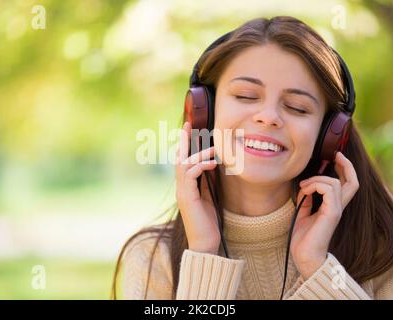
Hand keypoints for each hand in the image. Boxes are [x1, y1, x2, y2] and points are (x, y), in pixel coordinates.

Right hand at [175, 121, 220, 254]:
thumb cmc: (208, 221)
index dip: (184, 145)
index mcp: (186, 186)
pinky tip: (213, 164)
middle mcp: (181, 187)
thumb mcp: (210, 196)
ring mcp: (182, 192)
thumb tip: (213, 164)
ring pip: (184, 164)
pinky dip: (201, 166)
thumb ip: (208, 181)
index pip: (183, 161)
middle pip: (179, 158)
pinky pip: (191, 175)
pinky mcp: (186, 197)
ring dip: (199, 154)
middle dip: (183, 141)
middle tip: (189, 125)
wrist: (205, 242)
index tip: (187, 129)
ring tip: (213, 150)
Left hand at [290, 151, 359, 279]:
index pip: (346, 185)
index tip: (335, 156)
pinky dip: (314, 186)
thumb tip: (305, 188)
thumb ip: (306, 201)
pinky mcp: (332, 213)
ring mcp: (336, 210)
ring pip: (335, 183)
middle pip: (353, 182)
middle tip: (335, 154)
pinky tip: (304, 191)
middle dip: (345, 165)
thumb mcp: (302, 214)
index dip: (344, 169)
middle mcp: (338, 207)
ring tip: (303, 187)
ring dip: (316, 179)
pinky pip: (329, 190)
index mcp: (332, 207)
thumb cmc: (303, 239)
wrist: (305, 256)